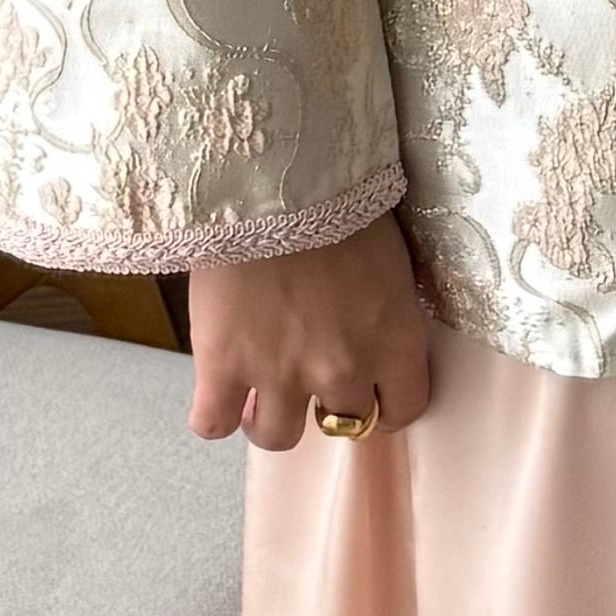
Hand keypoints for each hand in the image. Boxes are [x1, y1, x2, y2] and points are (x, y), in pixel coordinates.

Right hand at [186, 215, 432, 450]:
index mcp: (394, 341)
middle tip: (307, 373)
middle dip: (326, 403)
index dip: (383, 403)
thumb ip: (384, 311)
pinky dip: (214, 414)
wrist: (271, 179)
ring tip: (257, 390)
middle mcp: (343, 371)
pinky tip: (216, 392)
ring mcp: (280, 375)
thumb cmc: (337, 200)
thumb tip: (370, 327)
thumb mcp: (389, 259)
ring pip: (277, 436)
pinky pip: (213, 424)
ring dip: (269, 417)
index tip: (368, 390)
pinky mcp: (223, 366)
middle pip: (342, 424)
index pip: (403, 409)